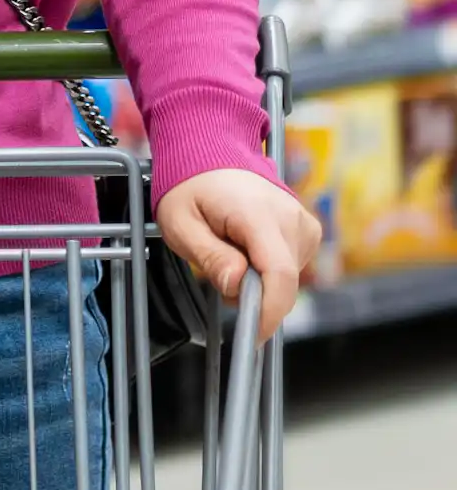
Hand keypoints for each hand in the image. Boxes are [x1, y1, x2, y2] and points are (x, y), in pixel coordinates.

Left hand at [156, 167, 321, 340]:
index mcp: (258, 214)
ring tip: (228, 249)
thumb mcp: (181, 223)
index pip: (279, 274)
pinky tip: (247, 247)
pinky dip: (267, 268)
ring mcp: (304, 223)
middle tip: (218, 272)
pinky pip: (290, 265)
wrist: (211, 154)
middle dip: (252, 294)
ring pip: (287, 277)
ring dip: (258, 280)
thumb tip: (237, 285)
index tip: (253, 335)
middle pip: (283, 281)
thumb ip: (209, 255)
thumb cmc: (191, 187)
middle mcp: (291, 217)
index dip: (269, 312)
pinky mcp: (308, 230)